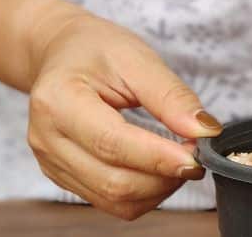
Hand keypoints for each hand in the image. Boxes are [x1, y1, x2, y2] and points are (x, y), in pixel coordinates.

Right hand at [24, 8, 222, 219]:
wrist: (62, 53)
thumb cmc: (97, 49)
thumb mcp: (136, 58)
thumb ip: (170, 96)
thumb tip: (205, 131)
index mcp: (58, 102)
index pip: (111, 143)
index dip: (158, 157)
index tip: (197, 156)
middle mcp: (47, 140)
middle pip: (113, 181)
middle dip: (164, 176)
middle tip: (197, 155)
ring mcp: (52, 163)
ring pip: (113, 199)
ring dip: (157, 189)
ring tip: (180, 160)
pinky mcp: (63, 177)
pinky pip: (109, 202)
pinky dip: (143, 194)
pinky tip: (160, 169)